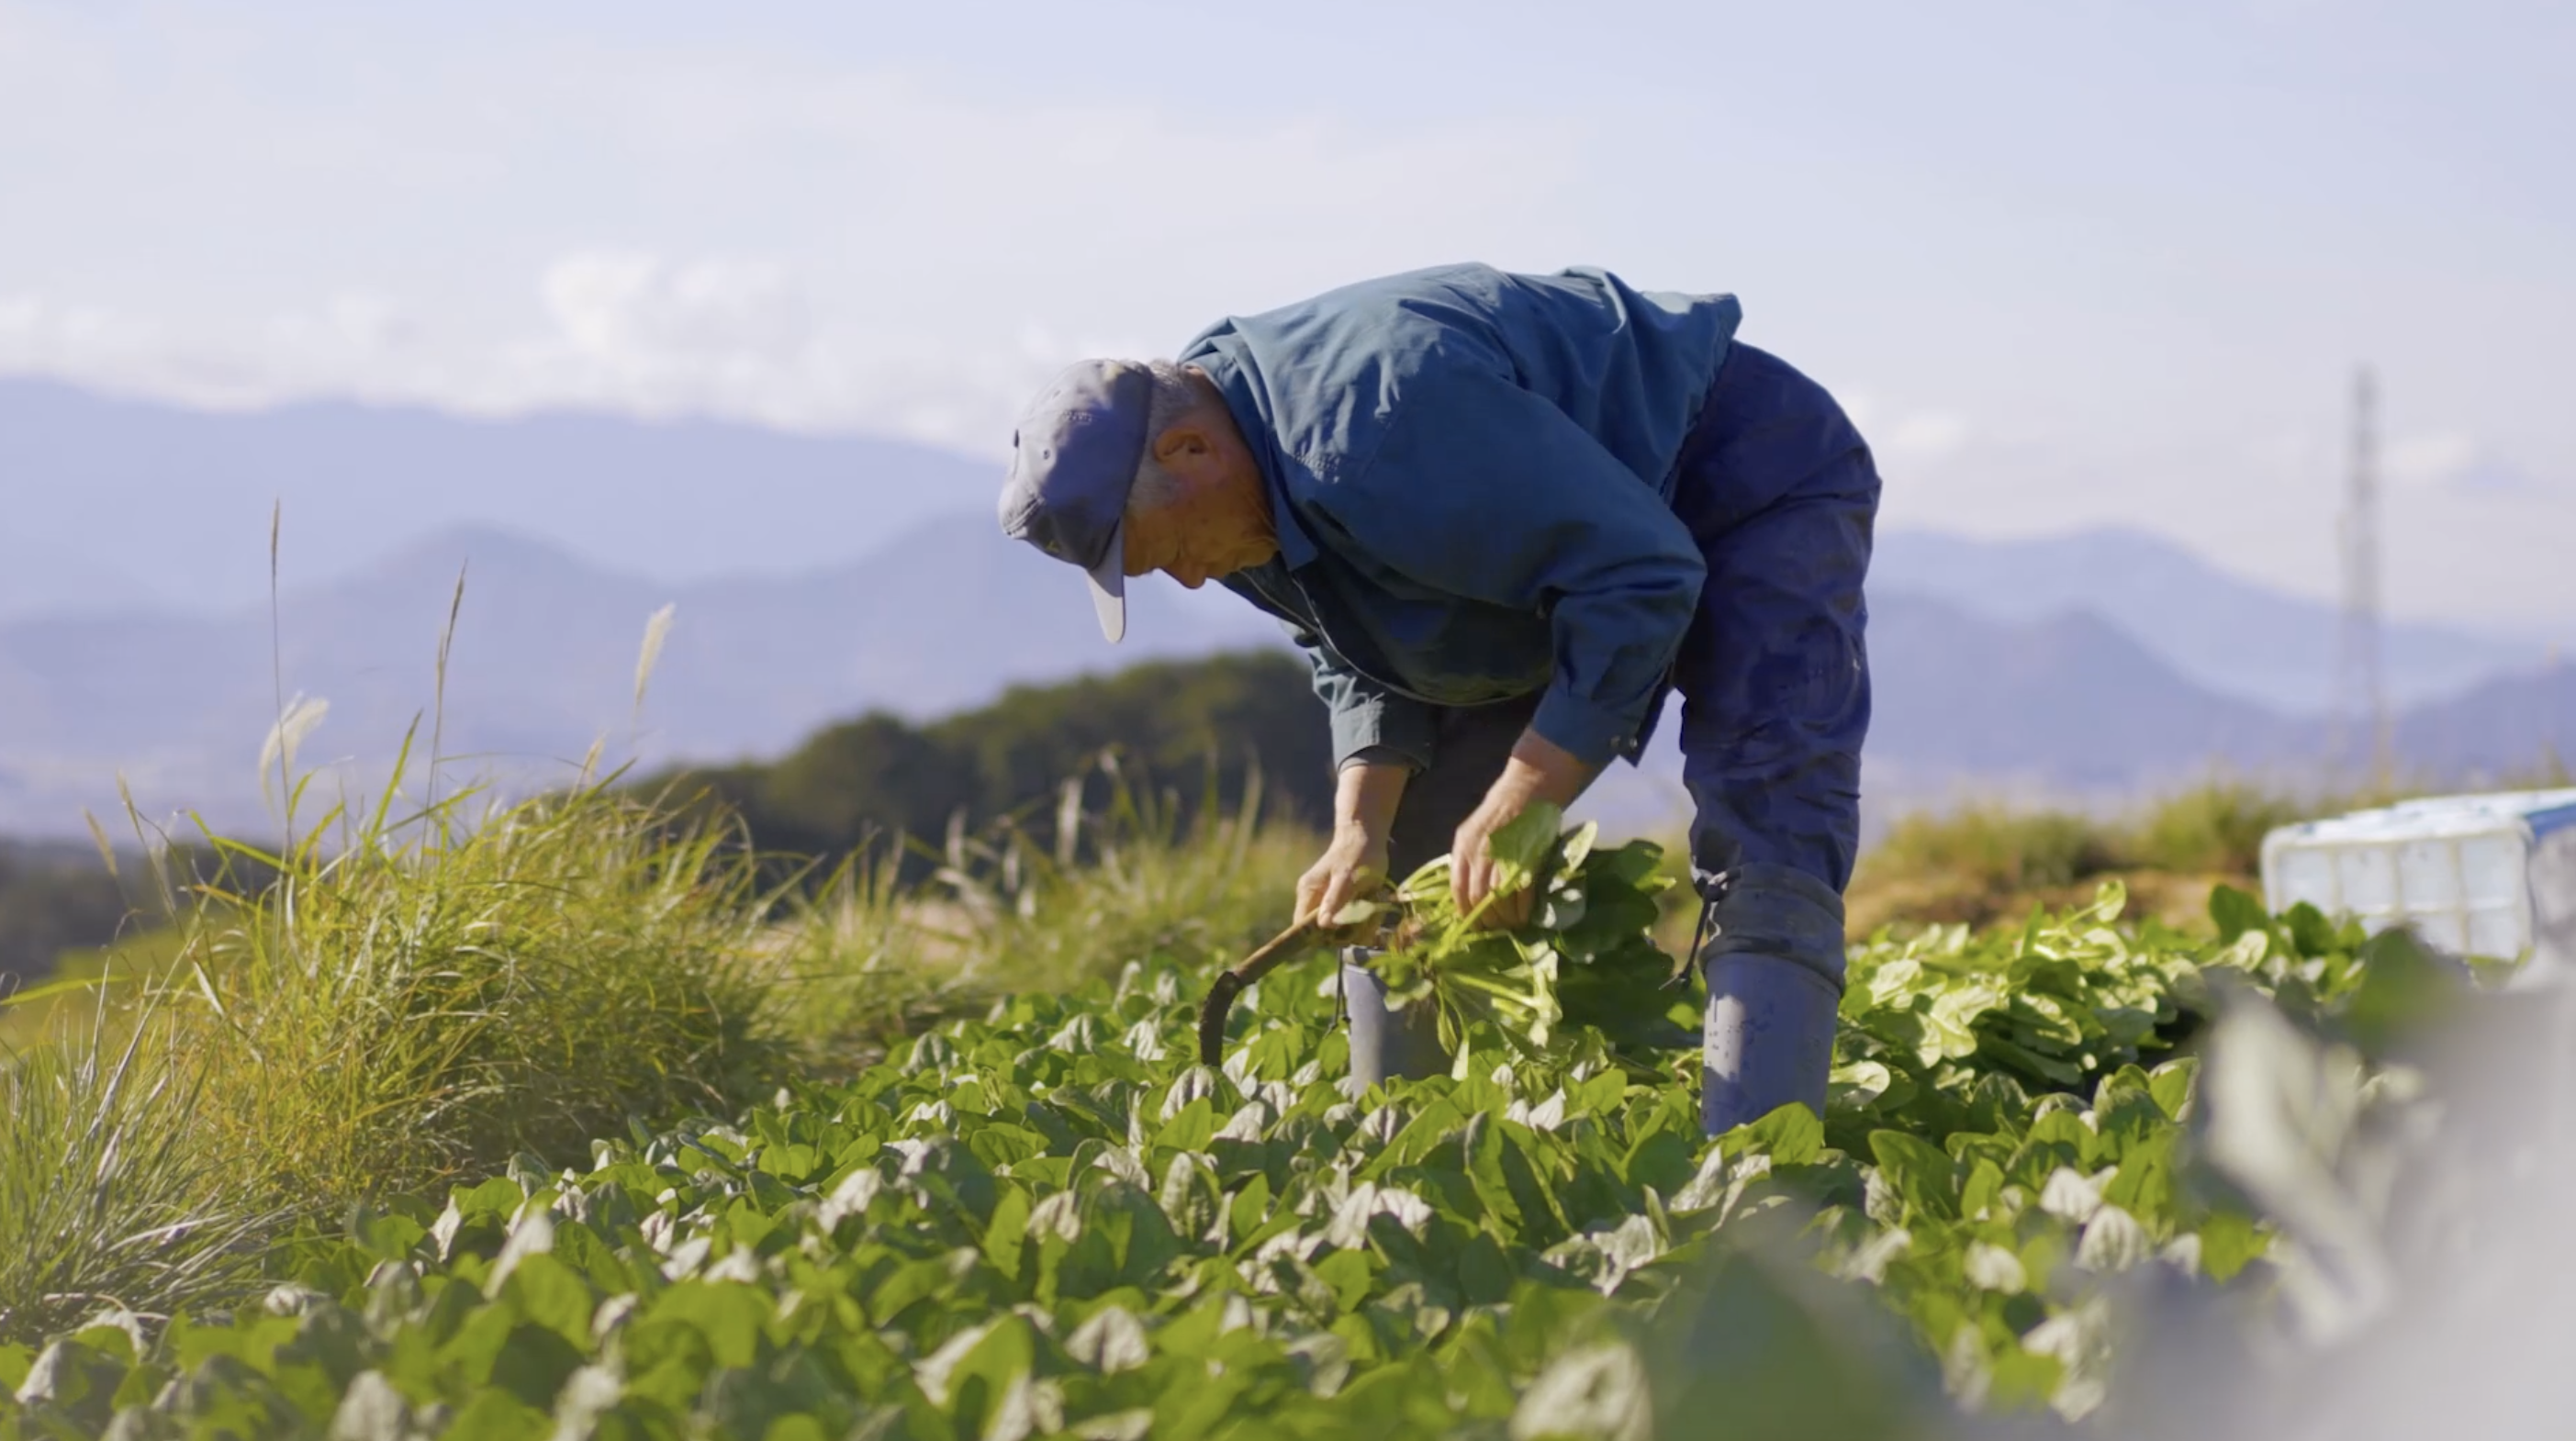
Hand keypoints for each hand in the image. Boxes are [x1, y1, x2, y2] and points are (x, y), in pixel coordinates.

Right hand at [1296, 824, 1388, 929]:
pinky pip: (1353, 923)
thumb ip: (1335, 901)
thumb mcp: (1347, 877)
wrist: (1367, 836)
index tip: (1343, 932)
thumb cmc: (1356, 853)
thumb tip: (1323, 925)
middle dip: (1348, 930)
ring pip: (1342, 930)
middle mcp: (1314, 901)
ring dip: (1361, 924)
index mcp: (1308, 894)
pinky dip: (1367, 918)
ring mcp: (1328, 903)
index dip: (1318, 937)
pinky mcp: (1343, 904)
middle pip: (1325, 934)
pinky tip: (1374, 901)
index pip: (1301, 929)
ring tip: (1373, 901)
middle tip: (1366, 913)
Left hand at [1452, 729, 1599, 928]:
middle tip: (1495, 929)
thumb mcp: (1475, 829)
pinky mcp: (1526, 859)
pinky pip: (1520, 893)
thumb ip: (1470, 856)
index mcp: (1463, 845)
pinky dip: (1521, 910)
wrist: (1529, 787)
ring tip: (1511, 925)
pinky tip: (1524, 916)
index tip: (1473, 923)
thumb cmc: (1503, 807)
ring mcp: (1502, 857)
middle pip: (1477, 899)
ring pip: (1496, 900)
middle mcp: (1478, 853)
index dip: (1464, 911)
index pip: (1458, 888)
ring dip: (1504, 919)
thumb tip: (1472, 889)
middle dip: (1486, 920)